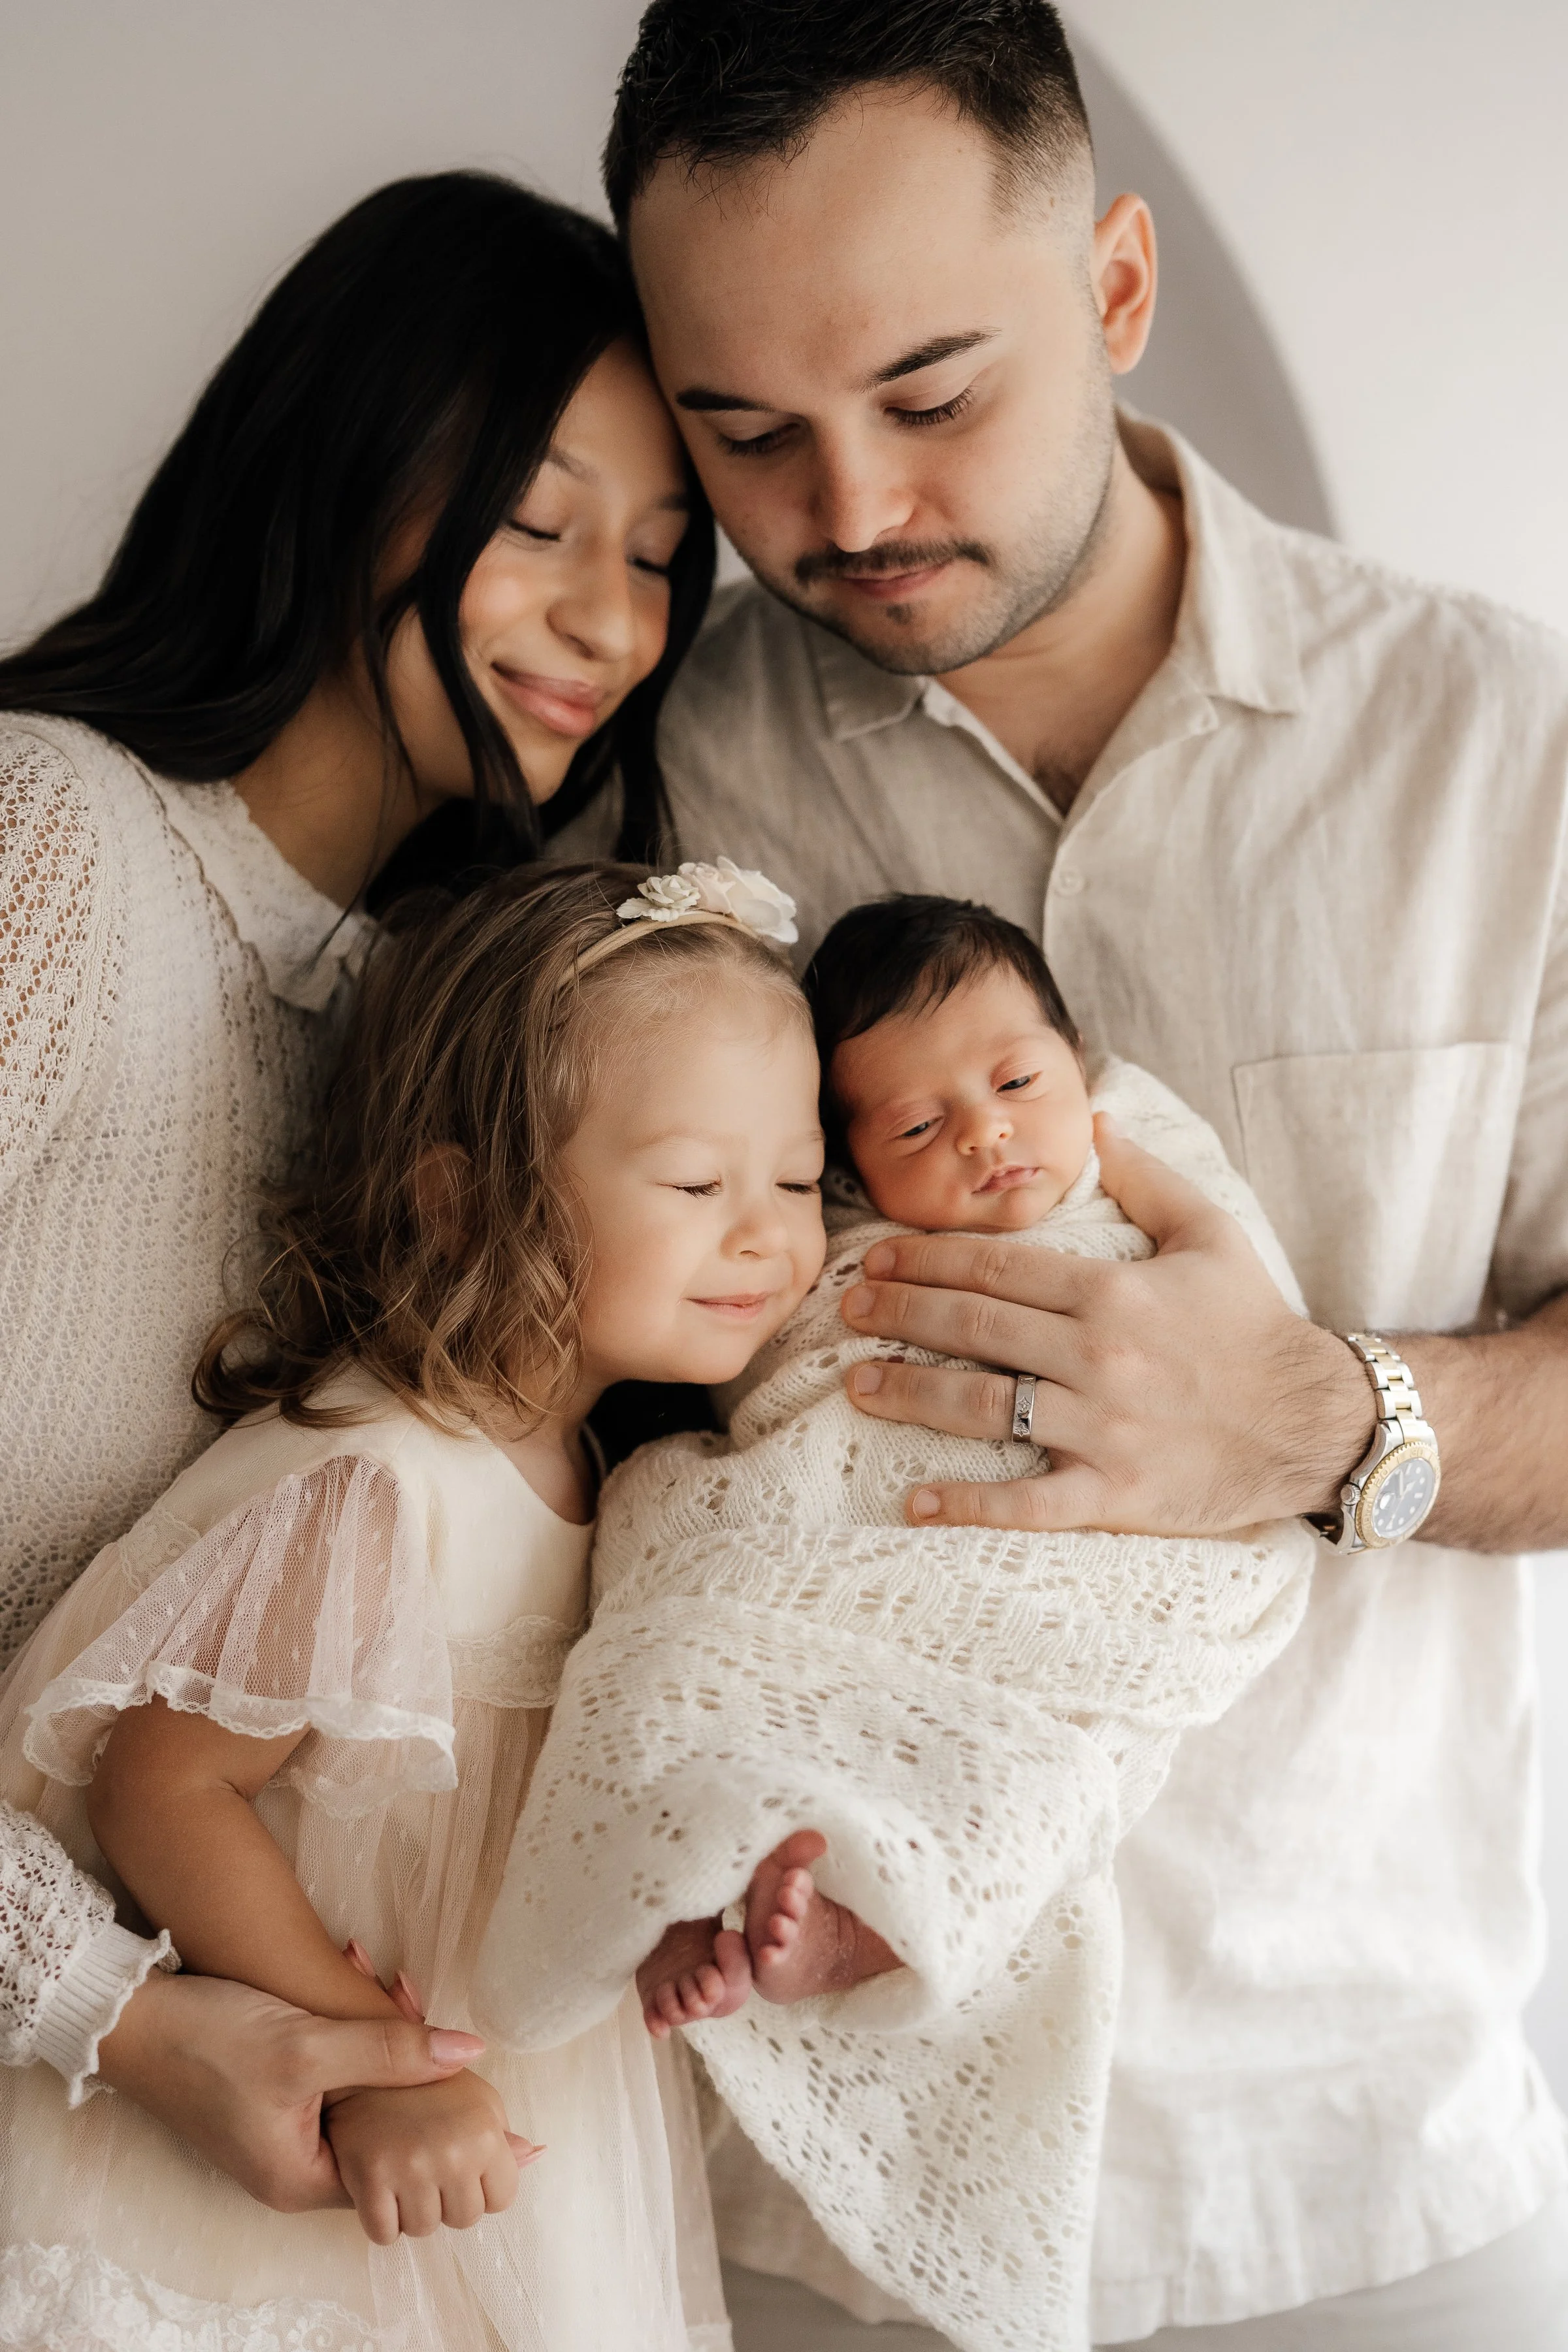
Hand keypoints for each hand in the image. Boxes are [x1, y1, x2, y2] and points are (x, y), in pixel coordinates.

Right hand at [95, 1967, 484, 2215]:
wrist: (132, 2018)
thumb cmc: (211, 2041)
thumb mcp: (308, 2046)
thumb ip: (390, 2050)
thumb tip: (470, 2051)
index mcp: (302, 2180)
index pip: (398, 2176)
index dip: (445, 2141)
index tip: (493, 2113)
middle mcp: (293, 2169)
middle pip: (385, 2142)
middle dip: (422, 2090)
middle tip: (469, 2055)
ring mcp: (282, 2135)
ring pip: (363, 2106)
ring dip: (392, 2058)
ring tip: (417, 2002)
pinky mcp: (273, 2101)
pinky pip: (338, 2086)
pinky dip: (363, 2050)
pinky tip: (382, 1998)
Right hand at [325, 2070, 537, 2243]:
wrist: (362, 2068)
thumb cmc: (427, 2085)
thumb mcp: (476, 2098)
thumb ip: (503, 2134)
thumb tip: (536, 2155)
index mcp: (485, 2132)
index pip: (502, 2200)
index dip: (482, 2186)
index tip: (462, 2166)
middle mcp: (452, 2152)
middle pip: (464, 2219)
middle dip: (449, 2200)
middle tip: (428, 2165)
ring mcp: (409, 2167)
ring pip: (423, 2229)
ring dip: (413, 2210)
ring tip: (404, 2171)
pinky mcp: (368, 2177)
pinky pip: (384, 2234)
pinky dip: (381, 2221)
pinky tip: (380, 2187)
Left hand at [637, 1915, 751, 2038]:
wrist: (667, 1930)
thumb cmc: (698, 1924)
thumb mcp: (713, 1915)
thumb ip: (723, 1907)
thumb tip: (733, 1879)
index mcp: (729, 1975)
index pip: (735, 1981)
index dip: (730, 1965)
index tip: (723, 1939)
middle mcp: (705, 1994)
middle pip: (703, 2004)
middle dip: (697, 1987)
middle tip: (695, 1968)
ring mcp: (679, 2000)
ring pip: (678, 2014)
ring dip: (673, 2001)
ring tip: (668, 1984)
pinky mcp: (654, 2002)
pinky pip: (656, 2020)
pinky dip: (657, 2024)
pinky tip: (659, 2028)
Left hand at [842, 1115, 1371, 1534]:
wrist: (1318, 1423)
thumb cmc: (1258, 1328)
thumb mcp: (1212, 1235)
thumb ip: (1149, 1179)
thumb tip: (1102, 1123)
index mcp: (1110, 1291)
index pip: (994, 1266)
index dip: (925, 1259)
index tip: (875, 1259)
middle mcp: (1096, 1355)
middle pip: (973, 1326)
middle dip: (899, 1314)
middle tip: (845, 1311)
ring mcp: (1101, 1427)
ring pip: (982, 1405)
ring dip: (909, 1393)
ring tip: (857, 1384)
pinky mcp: (1113, 1492)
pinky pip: (1026, 1501)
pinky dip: (967, 1503)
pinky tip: (914, 1502)